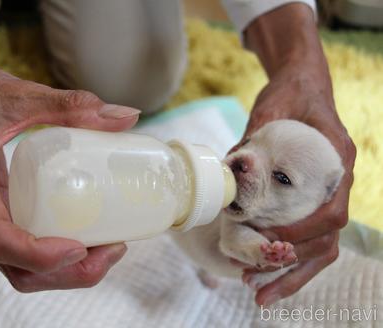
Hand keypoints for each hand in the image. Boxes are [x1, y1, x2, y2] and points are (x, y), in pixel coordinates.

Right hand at [0, 16, 140, 291]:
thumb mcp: (20, 95)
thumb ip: (72, 106)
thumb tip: (126, 117)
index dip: (39, 254)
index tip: (81, 246)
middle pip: (15, 266)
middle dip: (66, 271)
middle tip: (111, 250)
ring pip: (17, 265)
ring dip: (63, 270)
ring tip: (105, 249)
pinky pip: (19, 248)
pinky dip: (52, 254)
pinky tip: (83, 236)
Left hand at [229, 4, 356, 305]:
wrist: (301, 83)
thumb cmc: (289, 94)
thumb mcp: (271, 110)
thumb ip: (252, 141)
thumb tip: (225, 174)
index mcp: (338, 163)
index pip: (330, 213)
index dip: (301, 234)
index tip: (270, 244)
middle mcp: (338, 184)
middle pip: (326, 241)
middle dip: (293, 270)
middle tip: (259, 291)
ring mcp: (327, 193)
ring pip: (319, 245)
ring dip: (290, 272)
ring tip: (258, 292)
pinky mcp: (311, 198)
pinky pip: (307, 234)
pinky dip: (287, 255)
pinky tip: (264, 269)